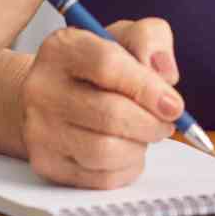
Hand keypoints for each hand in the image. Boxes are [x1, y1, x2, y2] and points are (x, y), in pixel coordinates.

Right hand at [19, 17, 185, 188]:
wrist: (53, 98)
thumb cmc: (96, 68)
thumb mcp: (124, 37)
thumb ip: (150, 38)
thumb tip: (165, 74)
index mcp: (63, 48)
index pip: (107, 66)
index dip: (148, 88)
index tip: (175, 105)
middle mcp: (42, 88)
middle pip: (110, 114)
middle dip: (151, 123)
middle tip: (166, 123)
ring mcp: (40, 130)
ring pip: (105, 151)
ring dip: (139, 147)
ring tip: (142, 134)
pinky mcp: (47, 164)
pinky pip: (101, 178)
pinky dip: (127, 168)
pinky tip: (127, 151)